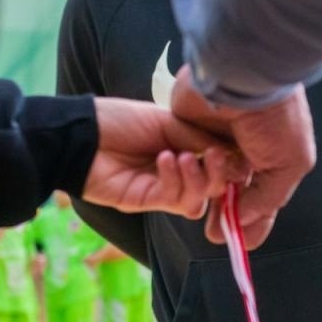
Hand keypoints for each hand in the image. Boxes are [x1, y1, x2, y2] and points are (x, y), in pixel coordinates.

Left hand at [87, 96, 243, 218]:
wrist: (82, 132)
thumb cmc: (120, 119)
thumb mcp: (168, 121)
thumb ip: (200, 139)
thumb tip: (236, 155)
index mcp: (186, 149)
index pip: (219, 165)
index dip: (232, 165)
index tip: (240, 155)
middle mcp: (179, 172)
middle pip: (214, 189)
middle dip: (219, 175)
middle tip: (215, 157)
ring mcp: (163, 189)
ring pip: (198, 201)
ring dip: (197, 180)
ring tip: (184, 158)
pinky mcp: (147, 202)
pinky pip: (174, 200)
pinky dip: (175, 181)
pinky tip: (164, 160)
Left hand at [171, 65, 315, 248]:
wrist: (242, 75)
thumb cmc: (276, 118)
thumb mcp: (289, 163)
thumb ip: (268, 198)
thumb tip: (242, 220)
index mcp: (274, 159)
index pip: (263, 199)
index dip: (254, 222)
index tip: (242, 243)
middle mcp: (244, 153)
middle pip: (232, 195)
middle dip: (225, 215)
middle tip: (214, 232)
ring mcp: (214, 143)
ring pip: (206, 182)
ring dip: (206, 189)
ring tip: (206, 182)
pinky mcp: (186, 132)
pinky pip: (182, 163)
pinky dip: (183, 172)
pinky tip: (185, 173)